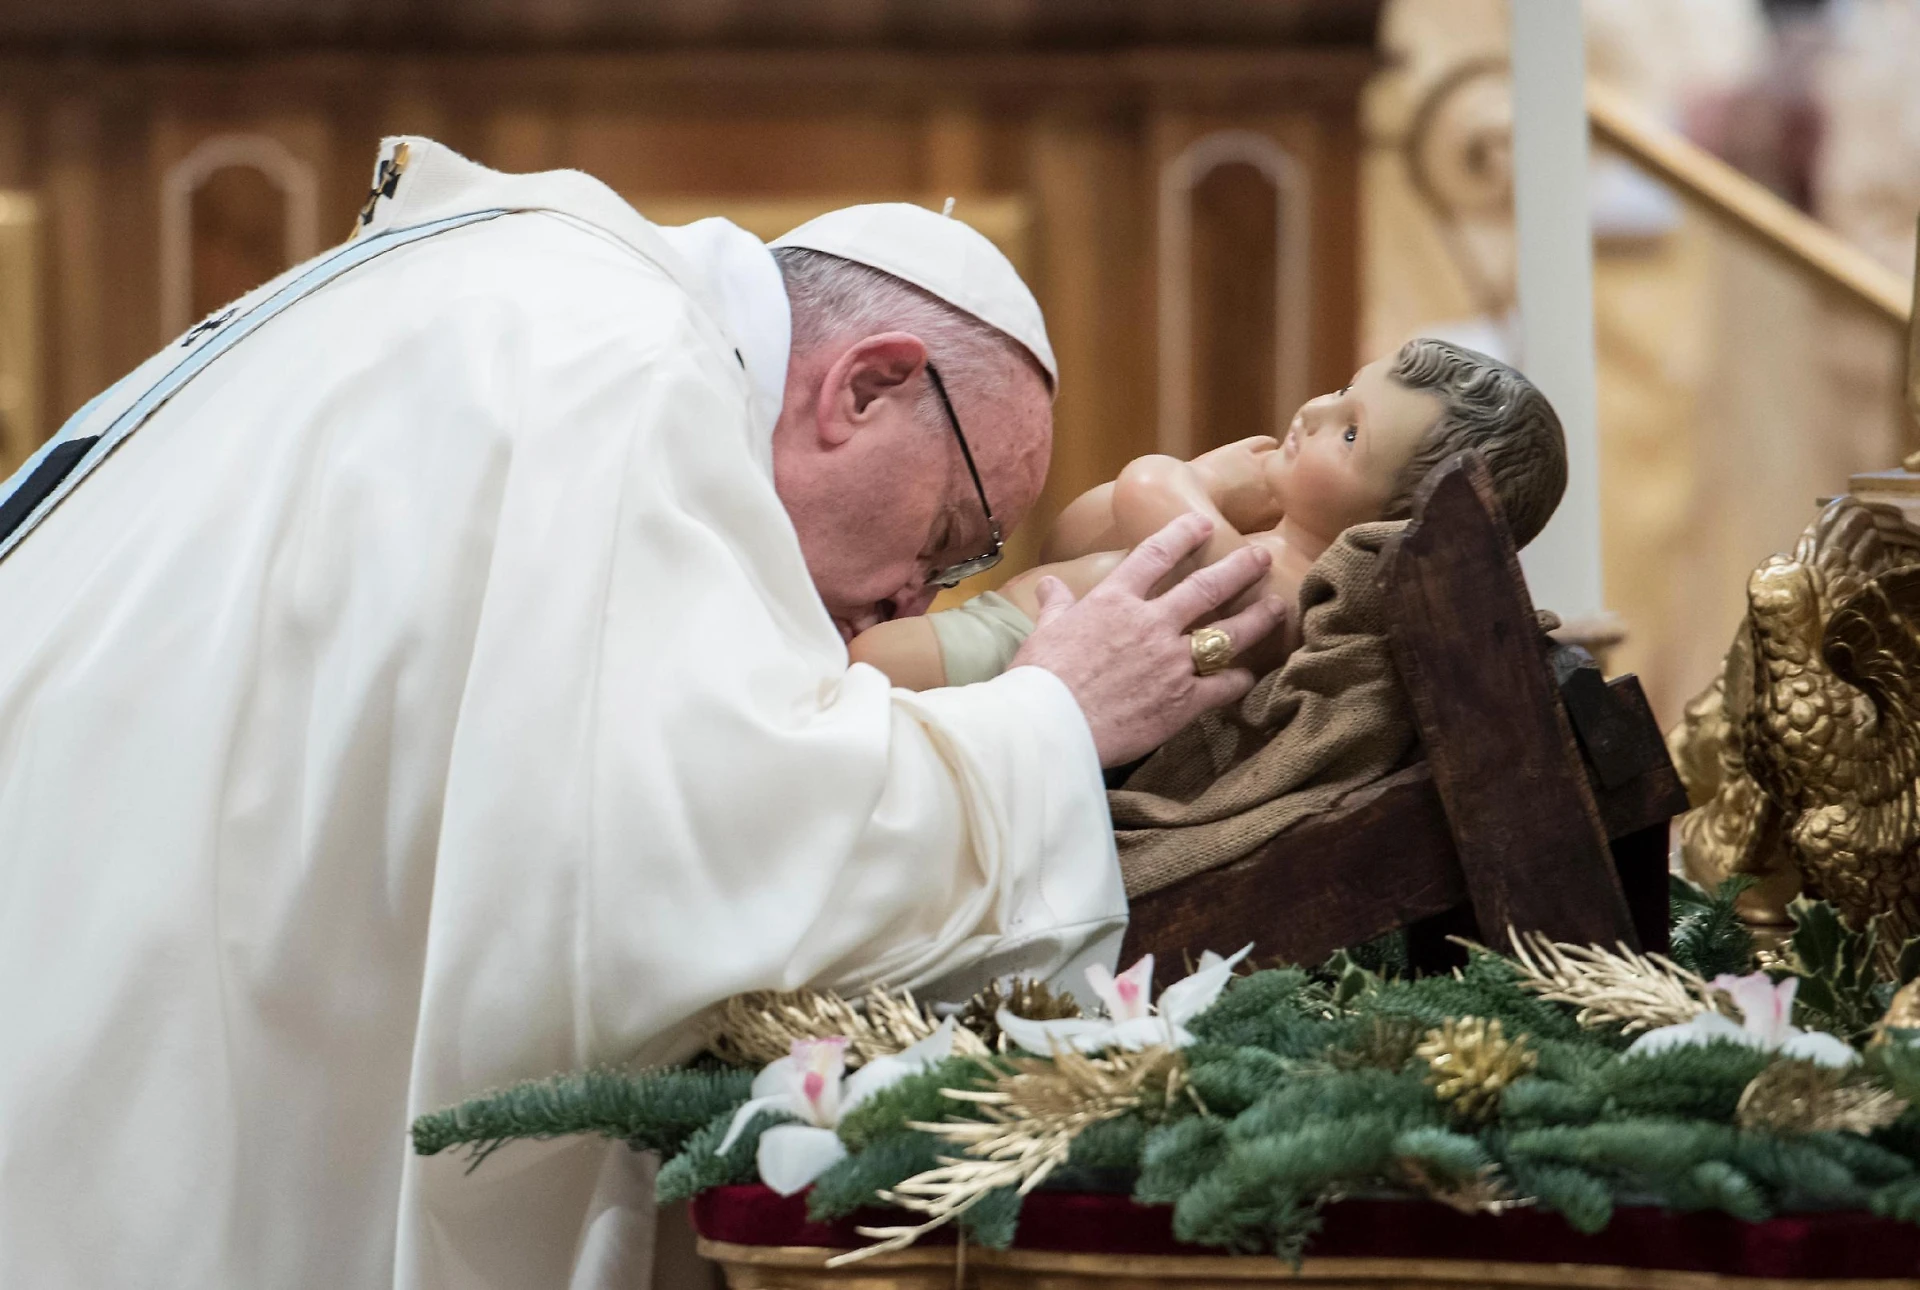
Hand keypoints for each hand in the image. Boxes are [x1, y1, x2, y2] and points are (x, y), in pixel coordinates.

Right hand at [1009, 513, 1288, 766]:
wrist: (1050, 726)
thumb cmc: (1039, 678)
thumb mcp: (1043, 632)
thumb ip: (1056, 605)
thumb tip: (1049, 584)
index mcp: (1115, 601)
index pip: (1156, 555)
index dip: (1183, 535)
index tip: (1203, 525)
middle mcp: (1151, 623)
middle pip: (1206, 588)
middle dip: (1238, 569)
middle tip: (1260, 556)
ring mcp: (1172, 662)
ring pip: (1227, 633)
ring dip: (1257, 617)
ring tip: (1278, 606)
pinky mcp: (1182, 701)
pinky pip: (1222, 685)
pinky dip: (1239, 679)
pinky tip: (1249, 674)